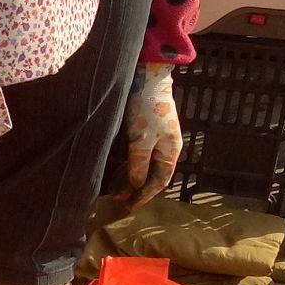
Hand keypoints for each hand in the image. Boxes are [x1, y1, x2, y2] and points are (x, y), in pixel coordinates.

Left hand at [113, 64, 181, 212]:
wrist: (147, 78)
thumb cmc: (147, 109)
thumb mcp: (141, 139)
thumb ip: (138, 164)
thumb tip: (136, 185)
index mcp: (170, 151)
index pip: (159, 181)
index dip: (144, 195)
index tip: (129, 206)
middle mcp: (165, 147)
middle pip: (151, 175)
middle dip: (135, 189)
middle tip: (118, 200)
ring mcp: (156, 139)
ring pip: (143, 165)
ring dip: (130, 178)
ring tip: (114, 189)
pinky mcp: (145, 131)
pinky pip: (137, 155)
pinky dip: (128, 165)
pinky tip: (117, 171)